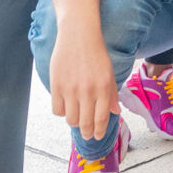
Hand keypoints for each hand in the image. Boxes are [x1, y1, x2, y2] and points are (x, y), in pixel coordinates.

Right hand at [49, 26, 119, 141]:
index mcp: (104, 88)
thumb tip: (116, 112)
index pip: (102, 118)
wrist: (78, 35)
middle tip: (88, 134)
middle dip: (88, 132)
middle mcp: (88, 91)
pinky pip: (57, 110)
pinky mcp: (56, 86)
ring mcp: (71, 89)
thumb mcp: (109, 72)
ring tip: (77, 119)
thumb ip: (111, 94)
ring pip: (71, 119)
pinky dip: (62, 112)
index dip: (100, 131)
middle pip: (86, 123)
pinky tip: (66, 107)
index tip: (98, 136)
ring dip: (75, 122)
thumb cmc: (96, 53)